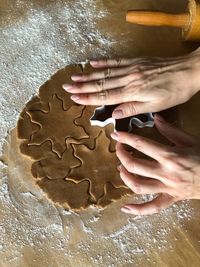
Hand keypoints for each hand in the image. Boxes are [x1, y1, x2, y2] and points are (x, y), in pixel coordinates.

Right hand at [63, 50, 199, 118]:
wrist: (188, 71)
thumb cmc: (174, 91)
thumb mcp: (156, 106)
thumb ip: (133, 108)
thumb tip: (114, 114)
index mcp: (132, 92)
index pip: (105, 96)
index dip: (88, 97)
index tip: (74, 98)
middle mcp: (128, 79)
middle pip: (100, 83)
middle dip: (82, 86)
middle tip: (66, 87)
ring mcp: (131, 68)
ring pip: (105, 72)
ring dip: (88, 75)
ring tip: (74, 76)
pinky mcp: (136, 61)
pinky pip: (116, 61)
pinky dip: (103, 62)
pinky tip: (93, 63)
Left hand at [111, 114, 199, 214]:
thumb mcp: (190, 140)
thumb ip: (170, 130)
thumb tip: (156, 118)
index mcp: (170, 155)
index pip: (141, 144)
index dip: (126, 138)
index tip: (116, 134)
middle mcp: (166, 173)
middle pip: (135, 165)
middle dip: (122, 155)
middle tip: (119, 148)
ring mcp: (167, 188)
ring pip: (139, 186)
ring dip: (125, 177)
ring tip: (121, 168)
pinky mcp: (171, 199)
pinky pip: (153, 208)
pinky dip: (138, 210)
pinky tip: (125, 208)